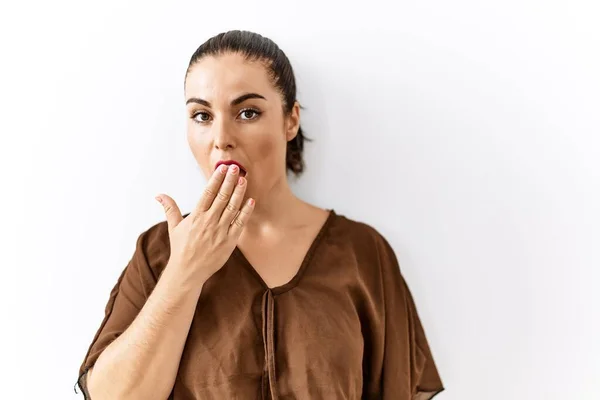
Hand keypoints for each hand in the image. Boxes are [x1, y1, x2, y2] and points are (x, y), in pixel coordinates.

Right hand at [155, 164, 254, 283]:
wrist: (187, 272)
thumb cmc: (181, 249)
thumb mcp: (174, 227)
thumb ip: (170, 208)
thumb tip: (159, 195)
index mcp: (196, 216)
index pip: (208, 193)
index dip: (216, 179)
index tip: (222, 168)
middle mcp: (209, 221)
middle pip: (222, 196)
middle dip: (229, 181)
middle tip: (235, 168)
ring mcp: (220, 231)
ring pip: (232, 207)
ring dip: (239, 192)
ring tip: (243, 179)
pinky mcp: (229, 241)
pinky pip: (240, 224)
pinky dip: (246, 212)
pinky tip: (251, 201)